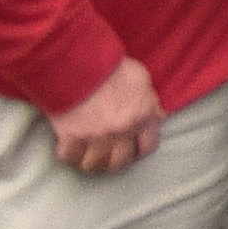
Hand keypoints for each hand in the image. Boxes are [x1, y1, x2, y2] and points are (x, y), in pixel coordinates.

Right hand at [49, 57, 165, 174]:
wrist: (81, 64)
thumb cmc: (112, 67)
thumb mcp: (141, 79)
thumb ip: (150, 101)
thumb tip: (158, 116)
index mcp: (142, 117)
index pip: (148, 146)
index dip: (140, 150)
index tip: (132, 150)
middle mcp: (122, 131)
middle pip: (120, 161)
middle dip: (114, 161)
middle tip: (107, 156)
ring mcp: (96, 136)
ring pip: (94, 164)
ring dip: (90, 161)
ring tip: (87, 155)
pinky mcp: (71, 136)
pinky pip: (69, 157)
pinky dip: (68, 154)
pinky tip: (70, 148)